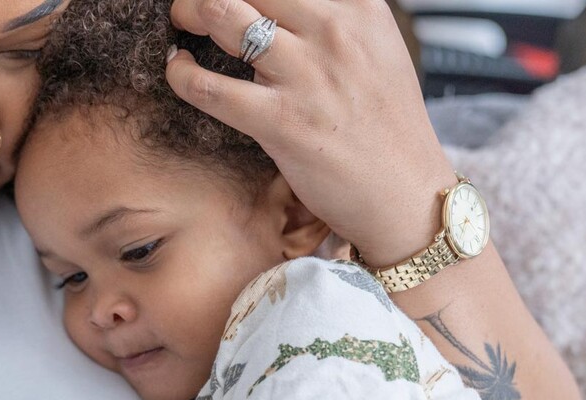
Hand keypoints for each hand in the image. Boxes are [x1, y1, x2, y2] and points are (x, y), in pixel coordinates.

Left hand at [166, 0, 456, 265]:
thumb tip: (282, 6)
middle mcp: (334, 31)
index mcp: (359, 8)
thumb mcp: (377, 47)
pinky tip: (179, 68)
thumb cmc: (387, 125)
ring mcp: (306, 76)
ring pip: (222, 15)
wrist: (406, 195)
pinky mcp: (281, 122)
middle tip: (195, 4)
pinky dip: (181, 73)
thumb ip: (335, 16)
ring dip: (189, 12)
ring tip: (182, 23)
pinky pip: (210, 87)